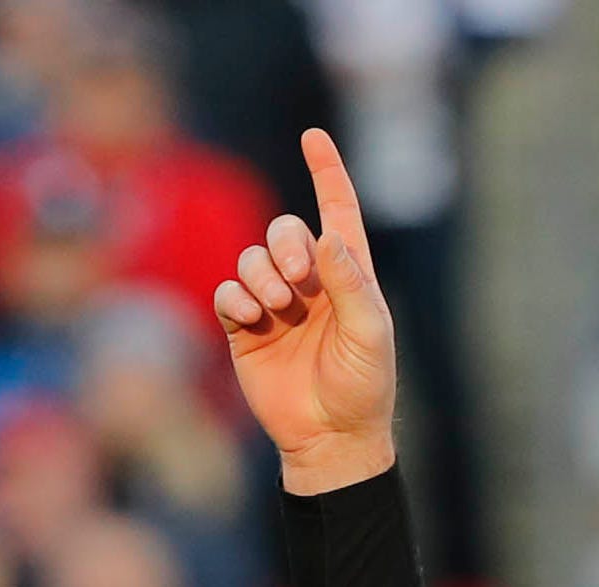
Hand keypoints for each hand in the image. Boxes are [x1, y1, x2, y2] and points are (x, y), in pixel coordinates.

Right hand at [213, 128, 396, 494]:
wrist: (331, 438)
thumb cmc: (363, 388)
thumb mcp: (371, 334)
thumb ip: (351, 283)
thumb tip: (327, 235)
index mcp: (350, 278)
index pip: (338, 213)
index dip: (327, 174)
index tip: (314, 136)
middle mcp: (311, 286)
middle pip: (284, 230)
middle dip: (284, 243)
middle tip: (298, 279)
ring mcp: (275, 306)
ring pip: (251, 259)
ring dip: (261, 275)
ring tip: (278, 308)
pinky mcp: (245, 329)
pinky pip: (228, 293)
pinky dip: (237, 299)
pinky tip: (253, 320)